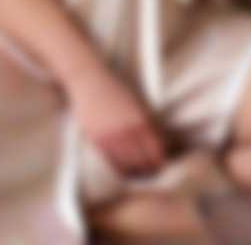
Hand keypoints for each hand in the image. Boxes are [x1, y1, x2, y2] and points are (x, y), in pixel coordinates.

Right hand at [65, 62, 167, 176]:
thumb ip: (149, 121)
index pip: (157, 151)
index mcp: (142, 119)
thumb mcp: (137, 101)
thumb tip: (161, 141)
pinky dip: (120, 167)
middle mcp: (128, 130)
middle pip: (144, 162)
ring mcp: (112, 136)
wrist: (89, 79)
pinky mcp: (97, 139)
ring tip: (139, 171)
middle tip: (151, 170)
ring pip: (128, 165)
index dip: (160, 160)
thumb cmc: (116, 86)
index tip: (161, 162)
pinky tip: (124, 167)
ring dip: (135, 171)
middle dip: (149, 168)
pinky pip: (112, 161)